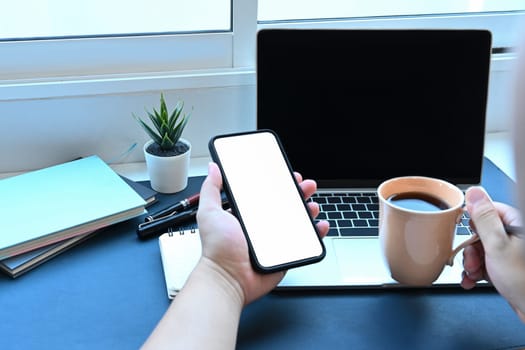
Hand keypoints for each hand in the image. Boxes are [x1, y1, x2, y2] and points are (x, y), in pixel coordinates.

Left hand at [196, 162, 328, 304]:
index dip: (278, 182)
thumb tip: (214, 168)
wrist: (228, 279)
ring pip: (296, 221)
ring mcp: (274, 240)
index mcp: (245, 215)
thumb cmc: (217, 250)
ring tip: (312, 205)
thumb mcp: (210, 213)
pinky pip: (304, 242)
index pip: (265, 193)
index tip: (287, 174)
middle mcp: (260, 226)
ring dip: (308, 210)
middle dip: (298, 192)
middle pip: (285, 204)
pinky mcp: (284, 254)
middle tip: (306, 185)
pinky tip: (319, 225)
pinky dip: (315, 234)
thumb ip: (211, 189)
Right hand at [462, 186, 524, 321]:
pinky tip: (473, 280)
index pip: (489, 210)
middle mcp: (515, 236)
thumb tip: (474, 193)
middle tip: (473, 260)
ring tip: (474, 274)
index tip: (467, 233)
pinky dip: (476, 271)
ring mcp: (511, 252)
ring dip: (472, 263)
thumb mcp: (497, 246)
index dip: (474, 222)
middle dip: (471, 249)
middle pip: (482, 232)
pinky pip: (485, 262)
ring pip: (481, 249)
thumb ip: (484, 218)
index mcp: (517, 224)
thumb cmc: (524, 281)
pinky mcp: (507, 266)